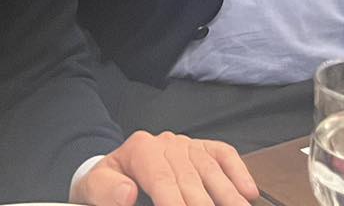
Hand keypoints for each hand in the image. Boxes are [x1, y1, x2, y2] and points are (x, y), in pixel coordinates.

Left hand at [73, 130, 258, 205]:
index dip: (176, 204)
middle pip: (191, 180)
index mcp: (140, 151)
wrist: (114, 168)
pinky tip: (249, 193)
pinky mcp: (202, 148)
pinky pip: (224, 155)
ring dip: (229, 197)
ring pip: (212, 170)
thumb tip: (126, 193)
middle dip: (203, 205)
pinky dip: (239, 172)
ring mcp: (187, 145)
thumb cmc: (108, 183)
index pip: (163, 182)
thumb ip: (106, 190)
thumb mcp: (94, 187)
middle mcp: (167, 143)